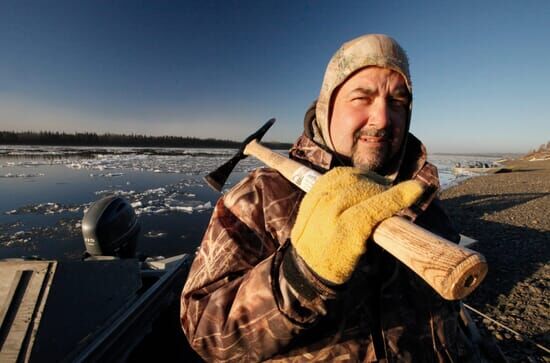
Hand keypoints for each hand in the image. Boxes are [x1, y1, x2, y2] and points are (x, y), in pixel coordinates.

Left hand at [291, 167, 423, 283]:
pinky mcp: (310, 194)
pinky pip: (334, 175)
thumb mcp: (365, 255)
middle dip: (383, 188)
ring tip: (381, 187)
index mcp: (341, 236)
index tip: (418, 188)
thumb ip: (381, 230)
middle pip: (361, 188)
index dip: (396, 197)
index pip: (372, 209)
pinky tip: (362, 181)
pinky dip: (352, 175)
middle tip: (397, 193)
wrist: (307, 265)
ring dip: (369, 179)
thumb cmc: (342, 263)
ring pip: (348, 177)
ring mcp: (315, 203)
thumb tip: (401, 205)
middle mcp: (326, 215)